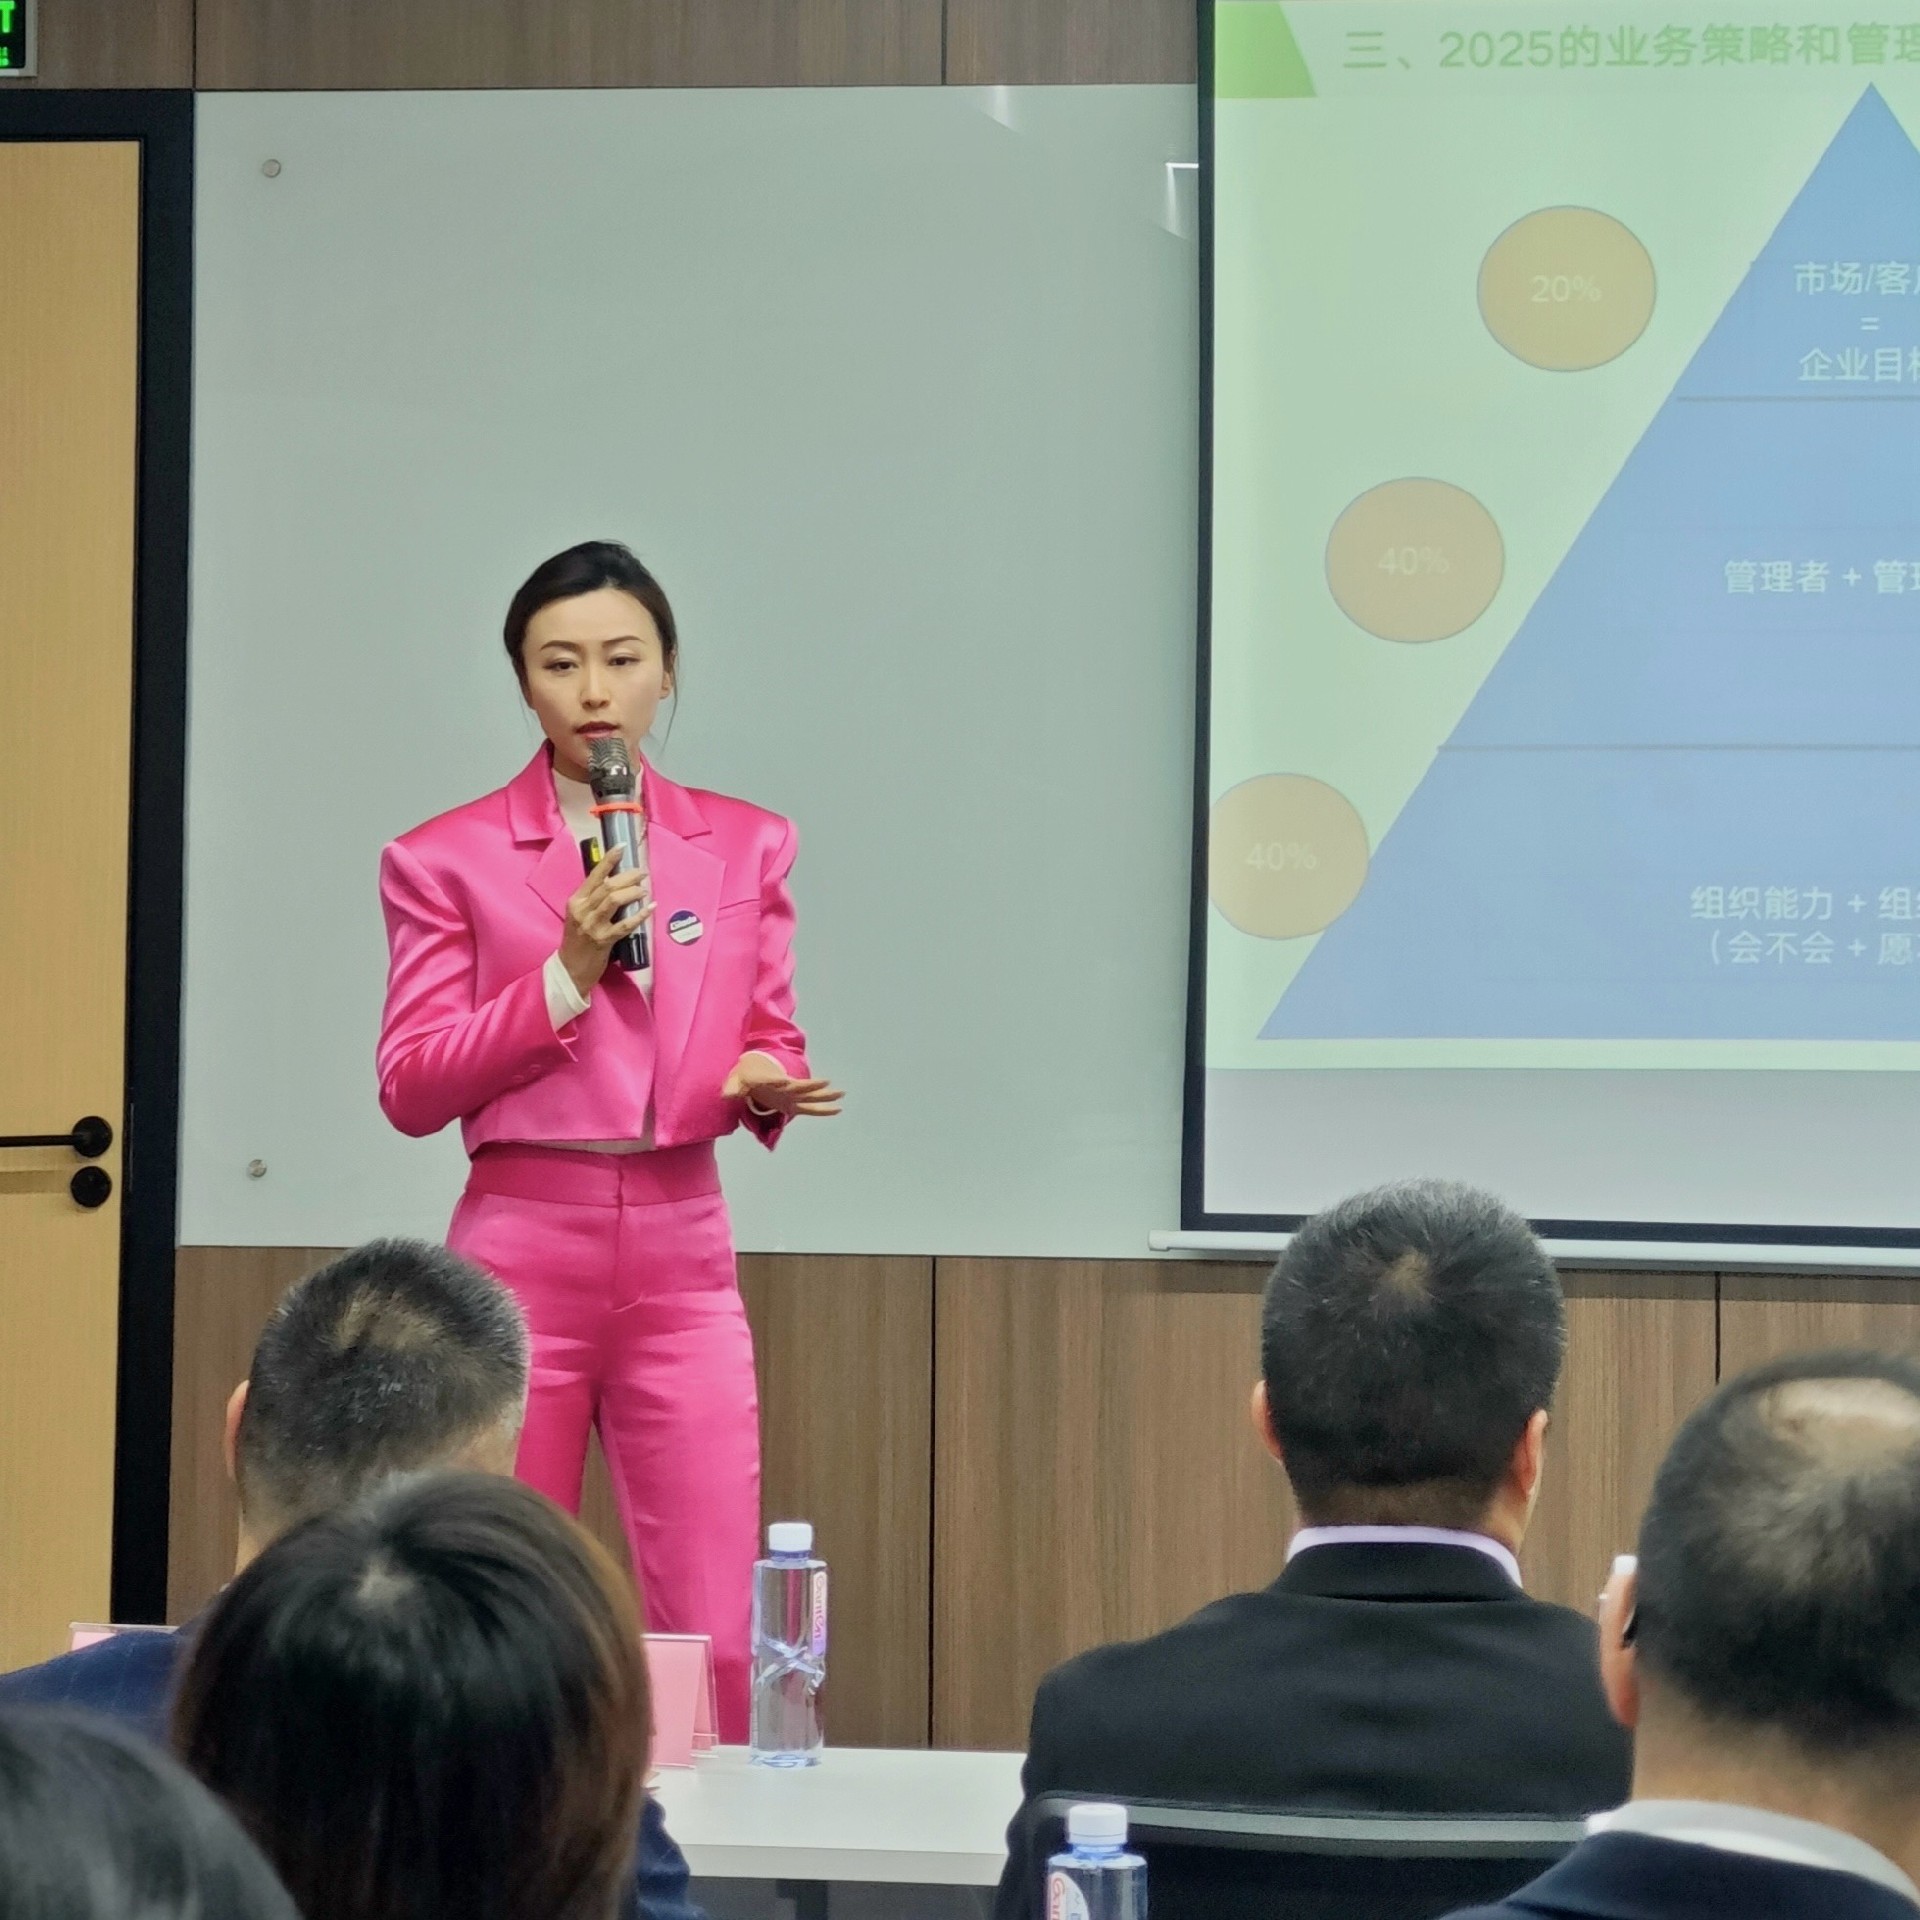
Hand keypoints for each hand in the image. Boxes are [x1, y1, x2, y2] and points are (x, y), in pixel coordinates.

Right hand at [558, 847, 653, 997]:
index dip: (609, 860)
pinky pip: (625, 925)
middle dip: (628, 876)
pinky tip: (650, 908)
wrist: (569, 970)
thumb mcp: (579, 916)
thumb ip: (593, 901)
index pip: (593, 875)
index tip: (623, 847)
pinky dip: (640, 915)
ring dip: (633, 892)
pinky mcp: (603, 940)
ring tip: (644, 890)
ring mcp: (592, 926)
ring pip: (614, 900)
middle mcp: (582, 910)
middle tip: (642, 873)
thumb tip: (616, 884)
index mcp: (576, 901)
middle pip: (608, 886)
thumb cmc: (577, 941)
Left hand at [722, 1051, 843, 1118]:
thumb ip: (733, 1088)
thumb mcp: (736, 1080)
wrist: (754, 1072)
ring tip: (842, 1093)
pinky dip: (823, 1110)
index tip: (786, 1082)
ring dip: (826, 1095)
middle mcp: (785, 1087)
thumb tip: (725, 1094)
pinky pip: (811, 1108)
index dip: (779, 1081)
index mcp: (771, 1081)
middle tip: (827, 1083)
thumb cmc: (745, 1075)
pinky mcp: (794, 1104)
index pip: (776, 1080)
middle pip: (801, 1087)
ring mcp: (792, 1095)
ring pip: (811, 1096)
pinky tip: (838, 1110)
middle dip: (813, 1086)